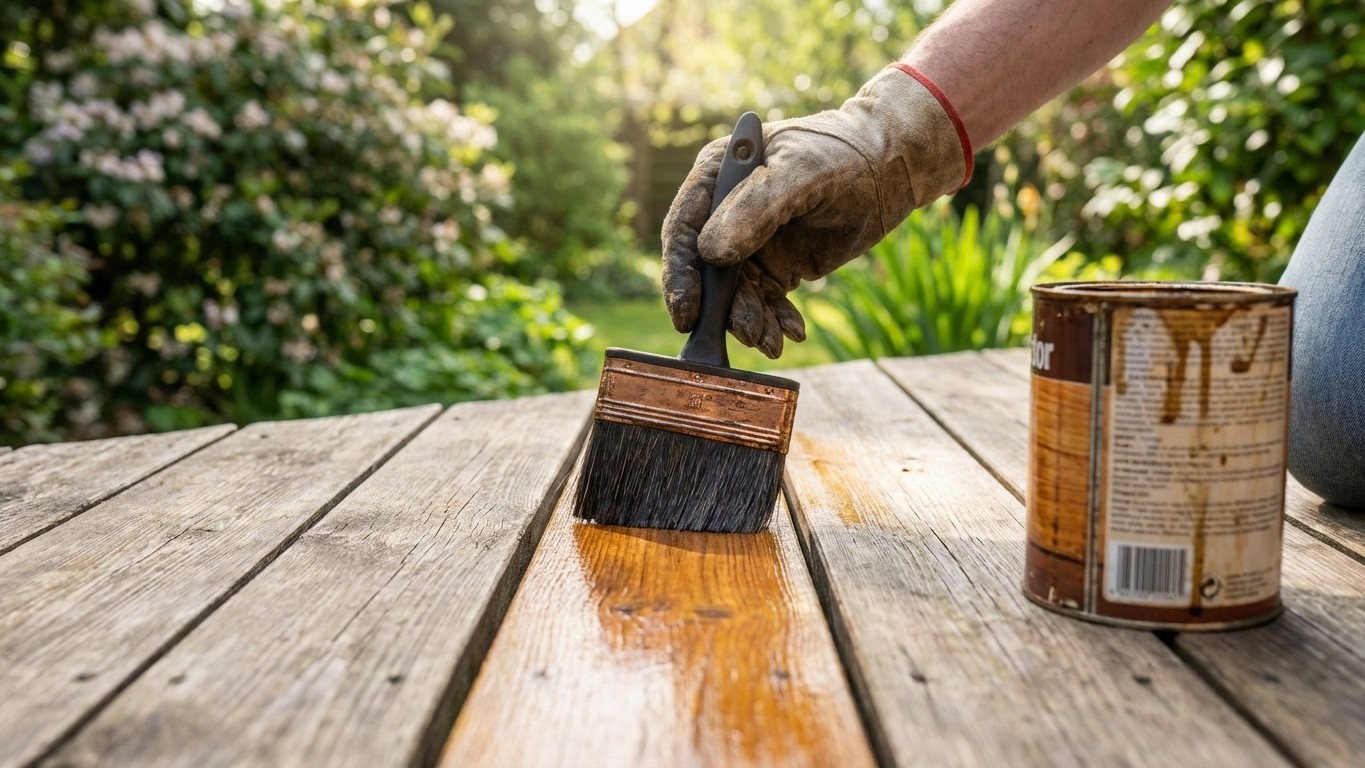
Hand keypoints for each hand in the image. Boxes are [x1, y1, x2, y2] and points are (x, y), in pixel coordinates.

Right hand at [661, 64, 971, 357]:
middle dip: (723, 307)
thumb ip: (756, 208)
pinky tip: (793, 331)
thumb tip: (709, 253)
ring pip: (736, 293)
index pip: (683, 229)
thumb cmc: (843, 154)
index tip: (686, 313)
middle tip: (748, 333)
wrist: (891, 168)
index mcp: (718, 177)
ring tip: (772, 341)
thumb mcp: (802, 173)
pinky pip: (766, 301)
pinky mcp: (777, 266)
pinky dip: (775, 320)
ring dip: (751, 320)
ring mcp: (750, 242)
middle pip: (706, 271)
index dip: (680, 274)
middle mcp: (725, 212)